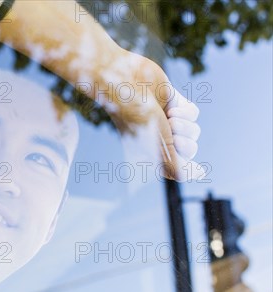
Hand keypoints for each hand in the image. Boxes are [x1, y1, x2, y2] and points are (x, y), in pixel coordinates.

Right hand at [107, 51, 202, 181]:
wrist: (126, 83)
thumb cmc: (136, 118)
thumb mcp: (157, 147)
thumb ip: (177, 166)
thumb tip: (199, 174)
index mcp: (152, 153)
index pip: (177, 168)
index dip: (185, 165)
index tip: (187, 160)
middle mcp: (159, 139)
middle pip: (189, 149)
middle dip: (186, 143)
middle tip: (172, 134)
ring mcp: (167, 121)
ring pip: (194, 131)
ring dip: (186, 126)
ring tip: (170, 118)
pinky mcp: (174, 104)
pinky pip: (194, 114)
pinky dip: (187, 112)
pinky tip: (172, 108)